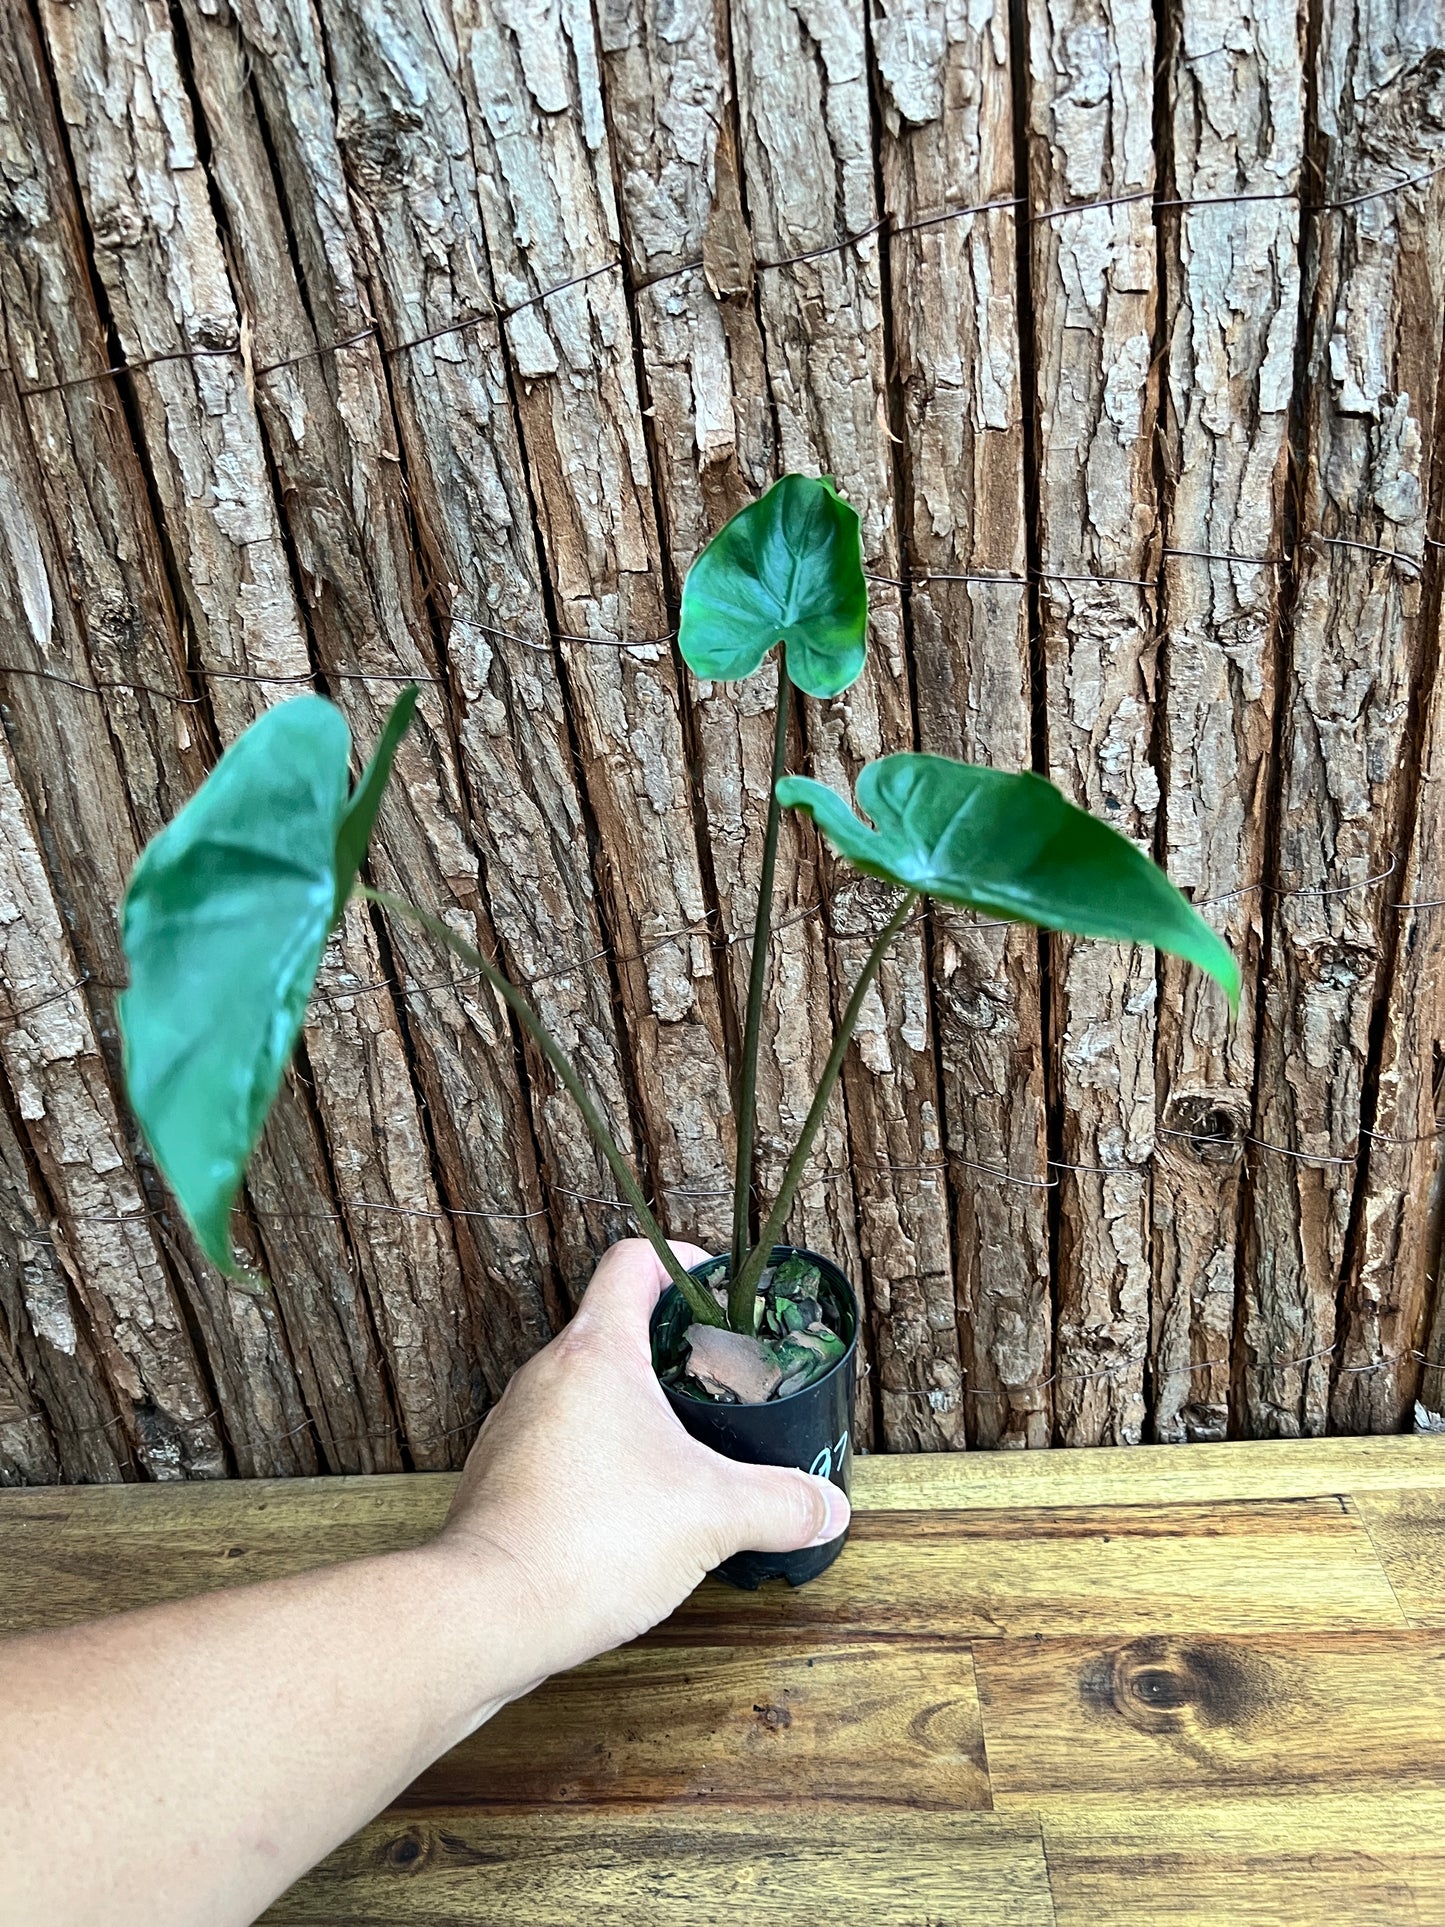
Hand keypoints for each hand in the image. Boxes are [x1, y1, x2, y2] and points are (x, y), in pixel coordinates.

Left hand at [430, 1239, 848, 1686]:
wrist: (489, 1613)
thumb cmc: (591, 1540)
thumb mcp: (712, 1516)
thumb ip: (781, 1504)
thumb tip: (828, 1507)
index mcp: (596, 1352)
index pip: (633, 1262)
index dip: (681, 1262)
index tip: (717, 1289)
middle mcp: (546, 1375)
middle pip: (611, 1328)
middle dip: (669, 1352)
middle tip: (718, 1383)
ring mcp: (515, 1426)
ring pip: (582, 1390)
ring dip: (630, 1410)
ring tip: (681, 1450)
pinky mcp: (500, 1478)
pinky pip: (557, 1444)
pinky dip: (596, 1459)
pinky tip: (630, 1507)